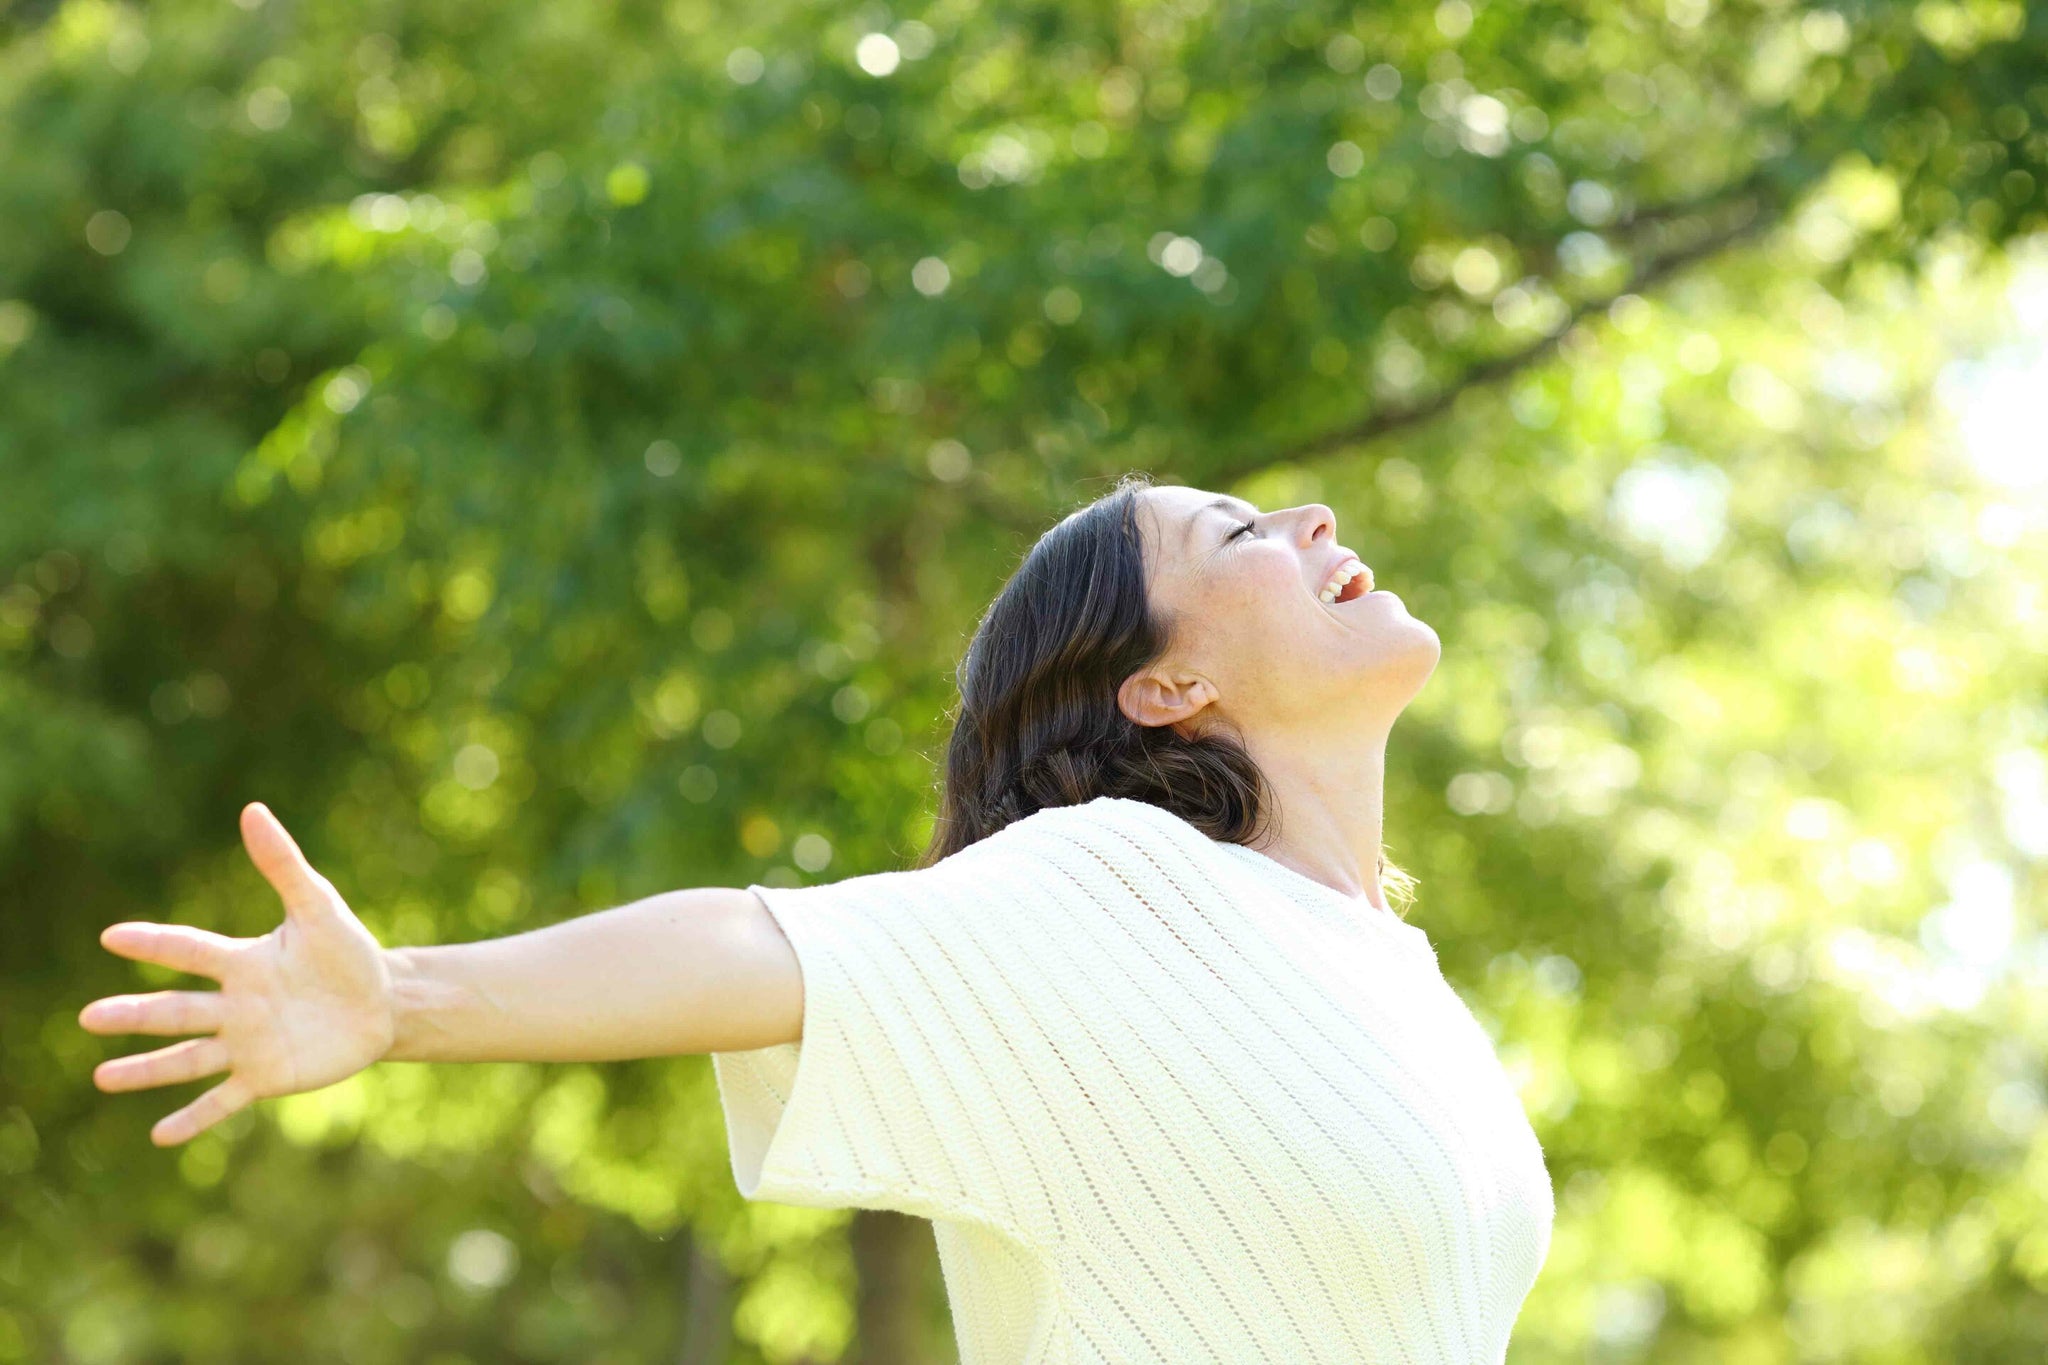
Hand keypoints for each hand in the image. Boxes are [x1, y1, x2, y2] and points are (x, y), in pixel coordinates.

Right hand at [79, 803, 396, 1146]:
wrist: (382, 1004)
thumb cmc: (348, 952)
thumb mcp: (319, 907)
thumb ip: (284, 864)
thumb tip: (252, 811)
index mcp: (243, 961)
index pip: (190, 950)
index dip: (155, 943)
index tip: (112, 936)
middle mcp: (234, 1005)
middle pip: (176, 1010)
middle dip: (135, 1015)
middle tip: (89, 1018)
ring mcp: (245, 1044)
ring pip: (187, 1058)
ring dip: (147, 1070)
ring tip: (102, 1078)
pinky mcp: (265, 1077)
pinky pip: (222, 1101)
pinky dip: (194, 1118)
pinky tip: (159, 1136)